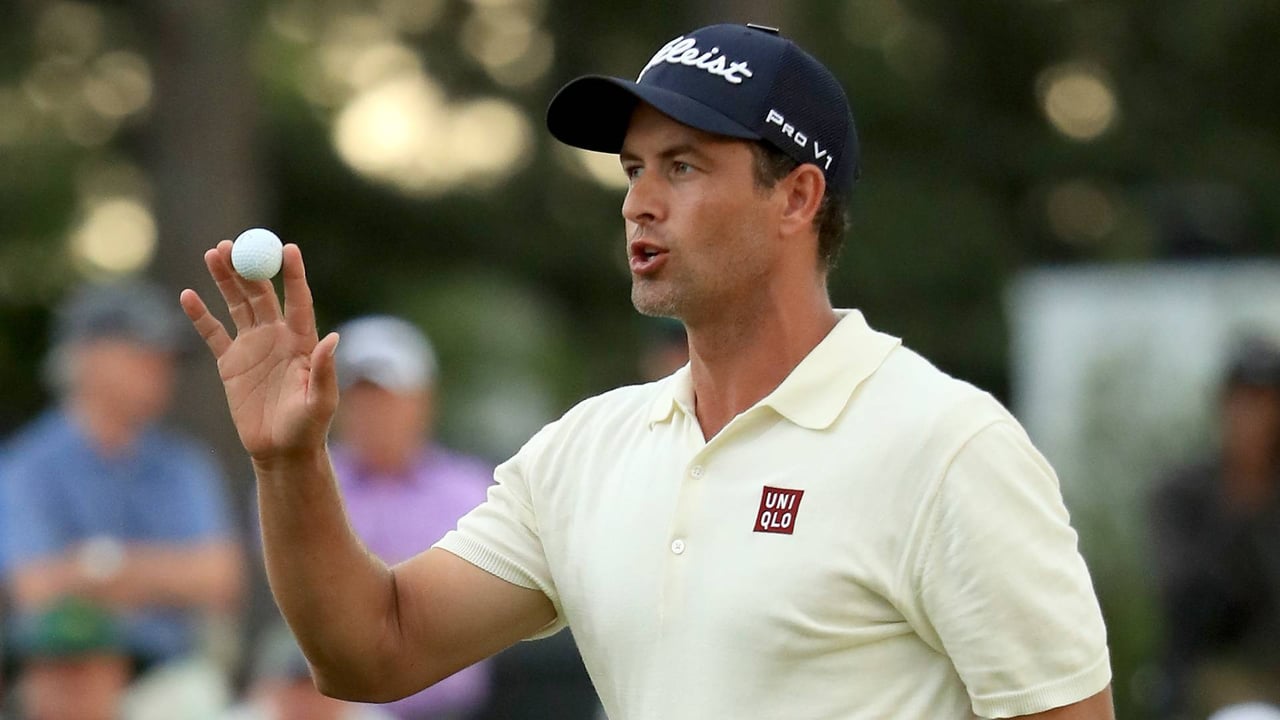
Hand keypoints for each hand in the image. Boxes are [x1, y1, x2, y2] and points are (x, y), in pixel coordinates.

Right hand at [180, 240, 339, 462]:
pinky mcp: (230, 363)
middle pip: (261, 294)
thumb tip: (334, 338)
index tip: (288, 247)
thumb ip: (324, 371)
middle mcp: (277, 337)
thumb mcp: (321, 402)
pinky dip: (200, 315)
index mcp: (301, 341)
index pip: (298, 300)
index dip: (293, 274)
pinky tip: (188, 296)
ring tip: (213, 253)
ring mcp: (252, 347)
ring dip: (225, 280)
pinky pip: (212, 333)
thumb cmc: (308, 428)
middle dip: (247, 268)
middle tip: (232, 245)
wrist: (281, 451)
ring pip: (236, 305)